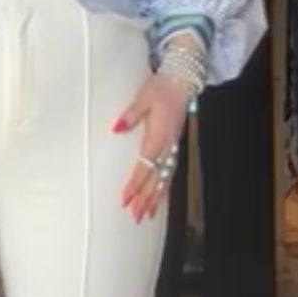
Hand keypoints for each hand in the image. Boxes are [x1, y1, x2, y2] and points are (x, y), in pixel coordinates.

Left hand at [115, 74, 190, 222]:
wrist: (182, 79)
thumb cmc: (161, 87)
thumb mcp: (143, 97)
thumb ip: (130, 115)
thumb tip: (115, 128)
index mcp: (158, 136)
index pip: (144, 166)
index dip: (134, 184)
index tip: (125, 199)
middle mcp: (167, 145)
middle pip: (155, 178)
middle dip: (144, 199)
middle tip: (135, 217)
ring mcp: (172, 147)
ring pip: (164, 178)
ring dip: (155, 198)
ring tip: (146, 215)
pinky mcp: (173, 145)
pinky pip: (169, 172)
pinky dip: (163, 187)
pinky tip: (158, 198)